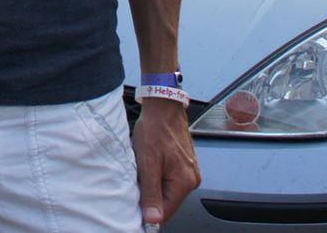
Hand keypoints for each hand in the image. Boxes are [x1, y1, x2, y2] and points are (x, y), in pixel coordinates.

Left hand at [132, 98, 199, 226]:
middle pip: (168, 202)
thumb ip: (151, 192)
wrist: (162, 107)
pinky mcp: (184, 165)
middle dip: (151, 197)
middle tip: (138, 180)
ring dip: (153, 186)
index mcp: (185, 182)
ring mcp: (189, 172)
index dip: (149, 212)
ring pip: (167, 191)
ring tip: (145, 169)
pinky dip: (158, 177)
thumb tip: (153, 219)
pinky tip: (150, 165)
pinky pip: (169, 180)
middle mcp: (192, 179)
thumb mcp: (148, 163)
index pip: (166, 211)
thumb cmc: (155, 129)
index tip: (135, 207)